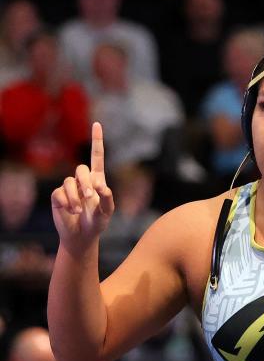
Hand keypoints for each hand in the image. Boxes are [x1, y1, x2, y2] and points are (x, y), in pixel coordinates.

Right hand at [51, 122, 114, 251]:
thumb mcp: (107, 212)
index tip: (97, 124)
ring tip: (80, 210)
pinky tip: (72, 211)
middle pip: (81, 169)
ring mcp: (69, 188)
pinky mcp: (58, 196)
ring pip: (69, 181)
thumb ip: (108, 199)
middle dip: (86, 182)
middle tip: (91, 196)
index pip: (96, 156)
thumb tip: (102, 187)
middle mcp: (82, 181)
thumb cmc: (97, 222)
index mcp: (97, 179)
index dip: (96, 140)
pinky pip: (60, 193)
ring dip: (76, 196)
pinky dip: (67, 202)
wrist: (82, 236)